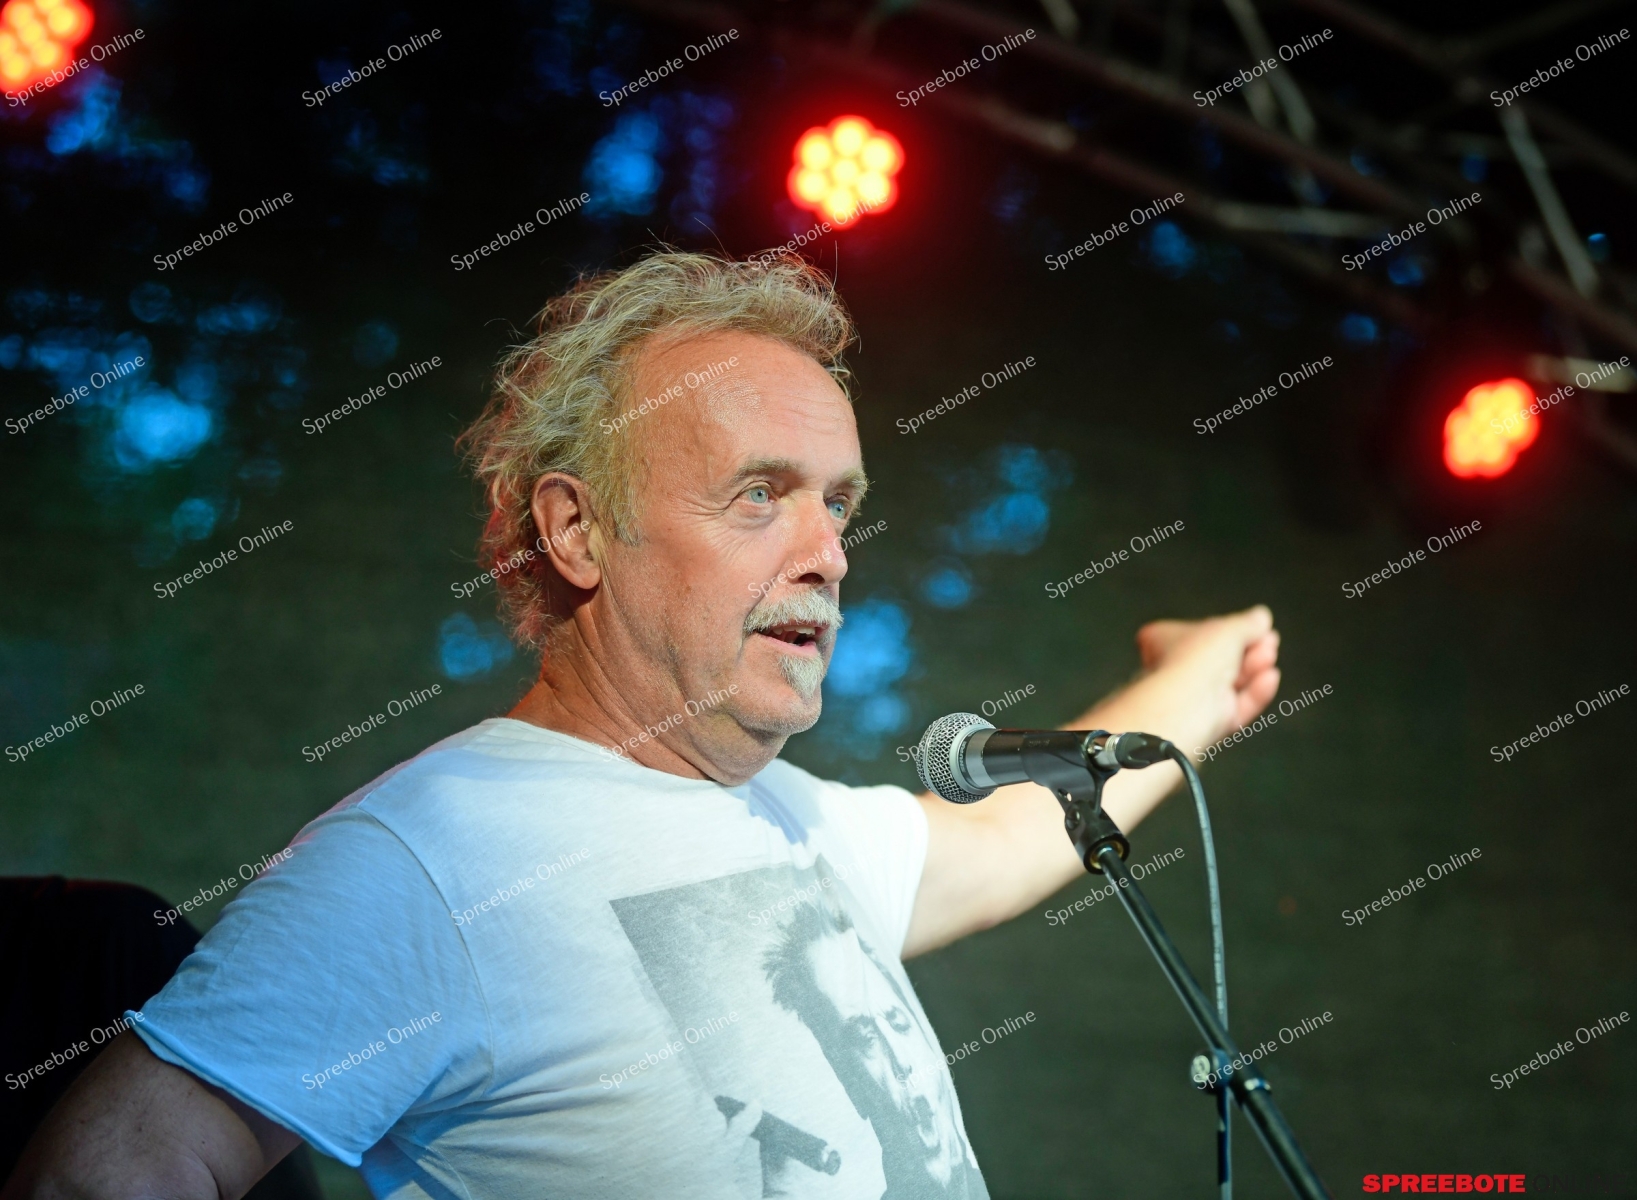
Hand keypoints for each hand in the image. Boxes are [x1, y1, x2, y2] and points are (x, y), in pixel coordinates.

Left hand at [1133, 605, 1280, 746]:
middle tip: (1270, 641)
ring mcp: (1191, 700)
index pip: (1198, 632)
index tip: (1254, 625)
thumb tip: (1261, 617)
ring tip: (1270, 656)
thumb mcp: (1228, 629)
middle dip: (1249, 650)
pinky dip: (1255, 693)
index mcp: (1162, 642)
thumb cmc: (1196, 658)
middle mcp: (1174, 671)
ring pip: (1230, 684)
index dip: (1228, 629)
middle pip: (1220, 659)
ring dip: (1254, 668)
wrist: (1189, 703)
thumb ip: (1247, 623)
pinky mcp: (1209, 724)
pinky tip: (1270, 678)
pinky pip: (1236, 708)